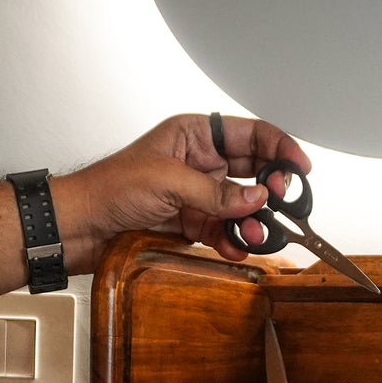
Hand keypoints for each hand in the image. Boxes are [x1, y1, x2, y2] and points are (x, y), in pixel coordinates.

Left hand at [57, 112, 313, 267]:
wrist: (81, 227)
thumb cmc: (109, 188)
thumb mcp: (167, 181)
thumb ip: (215, 192)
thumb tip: (256, 199)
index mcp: (193, 135)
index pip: (249, 134)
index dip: (279, 146)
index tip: (299, 167)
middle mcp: (200, 163)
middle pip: (253, 171)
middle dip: (271, 189)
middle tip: (281, 203)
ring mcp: (198, 195)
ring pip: (241, 206)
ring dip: (253, 221)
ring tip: (257, 234)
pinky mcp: (192, 223)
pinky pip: (225, 231)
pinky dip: (235, 241)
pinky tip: (239, 248)